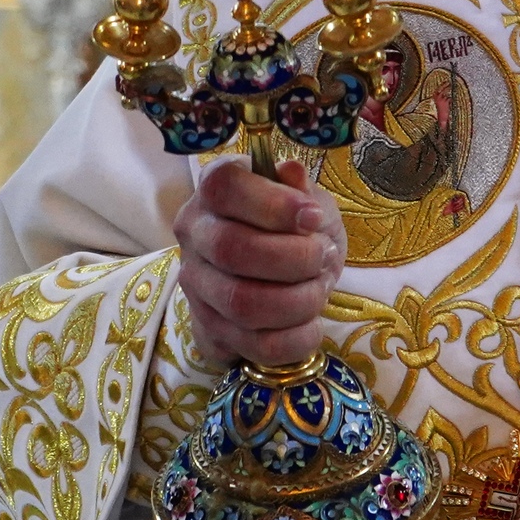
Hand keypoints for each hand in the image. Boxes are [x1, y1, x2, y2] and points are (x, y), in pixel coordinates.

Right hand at [174, 158, 346, 369]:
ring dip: (298, 300)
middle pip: (232, 249)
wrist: (282, 275)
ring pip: (241, 303)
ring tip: (320, 288)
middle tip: (324, 256)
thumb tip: (292, 174)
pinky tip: (312, 323)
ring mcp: (197, 286)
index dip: (273, 204)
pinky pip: (253, 345)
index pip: (226, 188)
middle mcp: (195, 234)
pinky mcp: (210, 329)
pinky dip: (295, 339)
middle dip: (293, 258)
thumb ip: (301, 189)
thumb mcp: (308, 198)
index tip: (313, 218)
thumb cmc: (295, 226)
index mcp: (215, 189)